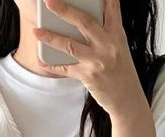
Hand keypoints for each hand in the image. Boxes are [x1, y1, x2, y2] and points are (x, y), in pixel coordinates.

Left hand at [33, 0, 144, 120]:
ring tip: (36, 31)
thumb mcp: (120, 47)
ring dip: (51, 37)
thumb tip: (83, 18)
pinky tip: (41, 60)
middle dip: (65, 10)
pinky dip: (52, 65)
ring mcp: (97, 61)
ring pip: (70, 45)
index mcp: (117, 34)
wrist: (128, 99)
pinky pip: (66, 69)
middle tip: (49, 1)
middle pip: (84, 22)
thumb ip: (106, 31)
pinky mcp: (88, 76)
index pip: (111, 8)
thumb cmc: (121, 71)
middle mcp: (108, 45)